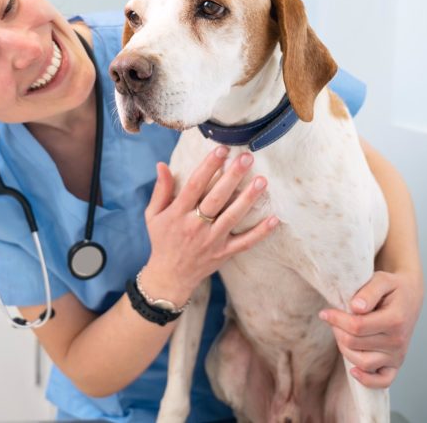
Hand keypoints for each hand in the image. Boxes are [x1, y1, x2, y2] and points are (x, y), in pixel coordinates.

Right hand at [142, 146, 278, 304]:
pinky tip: (274, 219)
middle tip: (246, 158)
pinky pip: (245, 242)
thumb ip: (161, 190)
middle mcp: (195, 226)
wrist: (169, 276)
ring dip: (248, 198)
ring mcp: (211, 241)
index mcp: (177, 214)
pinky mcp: (224, 253)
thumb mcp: (153, 215)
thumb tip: (162, 165)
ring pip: (232, 217)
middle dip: (232, 176)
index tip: (221, 149)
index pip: (195, 185)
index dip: (208, 166)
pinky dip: (260, 232)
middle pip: (216, 198)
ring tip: (262, 180)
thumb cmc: (162, 240)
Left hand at [319, 270, 423, 387]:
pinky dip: (367, 380)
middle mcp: (397, 341)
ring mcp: (397, 355)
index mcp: (394, 320)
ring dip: (344, 348)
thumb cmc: (392, 287)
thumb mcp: (382, 280)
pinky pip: (383, 381)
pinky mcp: (395, 364)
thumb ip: (369, 291)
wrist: (409, 296)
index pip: (356, 326)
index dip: (336, 319)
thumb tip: (356, 307)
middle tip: (333, 318)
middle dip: (337, 330)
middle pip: (354, 343)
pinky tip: (353, 370)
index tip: (325, 312)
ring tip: (341, 333)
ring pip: (362, 362)